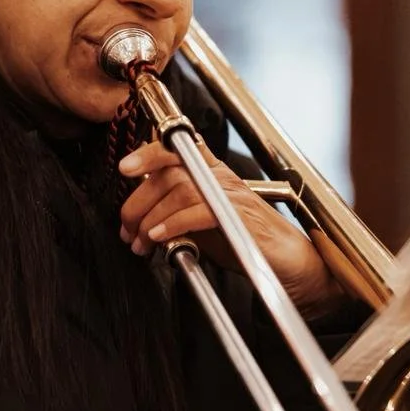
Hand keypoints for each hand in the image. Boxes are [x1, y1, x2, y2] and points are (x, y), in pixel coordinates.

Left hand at [118, 139, 336, 311]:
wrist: (284, 261)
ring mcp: (230, 194)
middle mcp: (220, 176)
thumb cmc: (242, 239)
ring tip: (140, 242)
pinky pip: (198, 211)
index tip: (125, 168)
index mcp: (210, 171)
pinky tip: (159, 238)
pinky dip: (173, 224)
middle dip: (139, 201)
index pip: (177, 148)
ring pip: (180, 190)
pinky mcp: (238, 215)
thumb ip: (173, 209)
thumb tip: (138, 211)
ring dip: (151, 218)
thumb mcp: (199, 220)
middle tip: (126, 229)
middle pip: (170, 171)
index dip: (148, 154)